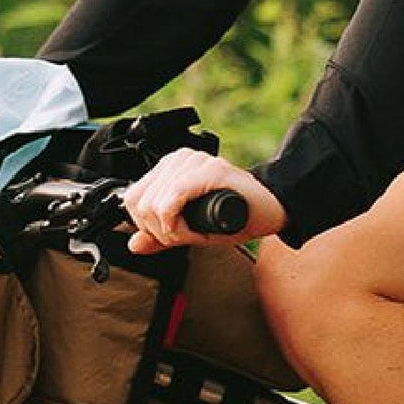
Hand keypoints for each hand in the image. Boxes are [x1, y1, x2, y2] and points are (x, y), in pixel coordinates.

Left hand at [119, 148, 286, 253]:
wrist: (270, 211)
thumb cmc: (234, 217)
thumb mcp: (190, 229)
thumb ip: (160, 235)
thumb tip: (133, 244)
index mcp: (169, 168)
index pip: (132, 198)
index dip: (146, 226)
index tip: (171, 234)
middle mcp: (179, 159)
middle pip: (139, 203)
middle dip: (158, 231)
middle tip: (186, 235)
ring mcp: (195, 161)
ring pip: (154, 205)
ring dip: (173, 231)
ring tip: (197, 231)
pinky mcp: (211, 170)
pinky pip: (174, 197)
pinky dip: (178, 222)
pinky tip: (193, 231)